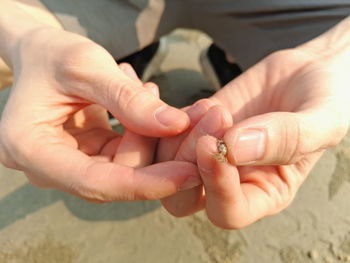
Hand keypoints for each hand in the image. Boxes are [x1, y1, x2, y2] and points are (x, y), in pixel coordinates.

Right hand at [0, 28, 199, 201]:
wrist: (40, 55)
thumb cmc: (52, 54)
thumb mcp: (86, 66)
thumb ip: (129, 99)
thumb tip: (176, 124)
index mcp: (32, 151)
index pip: (97, 183)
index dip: (147, 183)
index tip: (191, 173)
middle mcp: (49, 168)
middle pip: (117, 179)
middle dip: (160, 153)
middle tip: (190, 115)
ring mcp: (70, 165)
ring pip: (127, 168)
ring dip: (152, 135)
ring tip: (150, 89)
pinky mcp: (89, 157)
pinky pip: (126, 154)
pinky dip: (143, 131)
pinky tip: (143, 96)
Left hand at [158, 47, 349, 228]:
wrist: (308, 72)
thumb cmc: (325, 100)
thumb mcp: (321, 120)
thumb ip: (287, 138)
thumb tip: (235, 149)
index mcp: (265, 192)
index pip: (228, 212)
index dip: (216, 187)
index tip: (215, 146)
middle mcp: (232, 180)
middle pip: (184, 197)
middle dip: (189, 161)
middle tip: (213, 121)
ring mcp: (212, 153)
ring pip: (169, 166)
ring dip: (181, 138)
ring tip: (213, 107)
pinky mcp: (199, 128)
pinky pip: (168, 136)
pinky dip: (172, 121)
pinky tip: (201, 104)